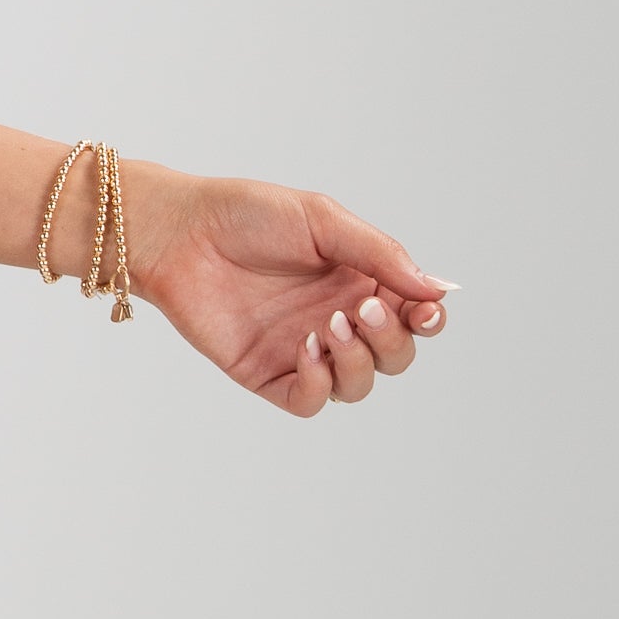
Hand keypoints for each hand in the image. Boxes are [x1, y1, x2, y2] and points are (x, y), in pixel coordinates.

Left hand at [133, 173, 448, 417]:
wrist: (182, 233)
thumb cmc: (249, 216)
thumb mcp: (324, 222)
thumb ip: (380, 255)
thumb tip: (437, 289)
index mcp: (359, 282)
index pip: (413, 316)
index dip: (428, 320)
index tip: (424, 311)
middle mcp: (337, 319)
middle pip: (394, 356)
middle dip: (391, 339)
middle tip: (359, 309)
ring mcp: (303, 349)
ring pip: (358, 385)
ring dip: (358, 362)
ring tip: (327, 325)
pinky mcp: (266, 373)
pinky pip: (311, 402)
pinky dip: (321, 383)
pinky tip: (306, 348)